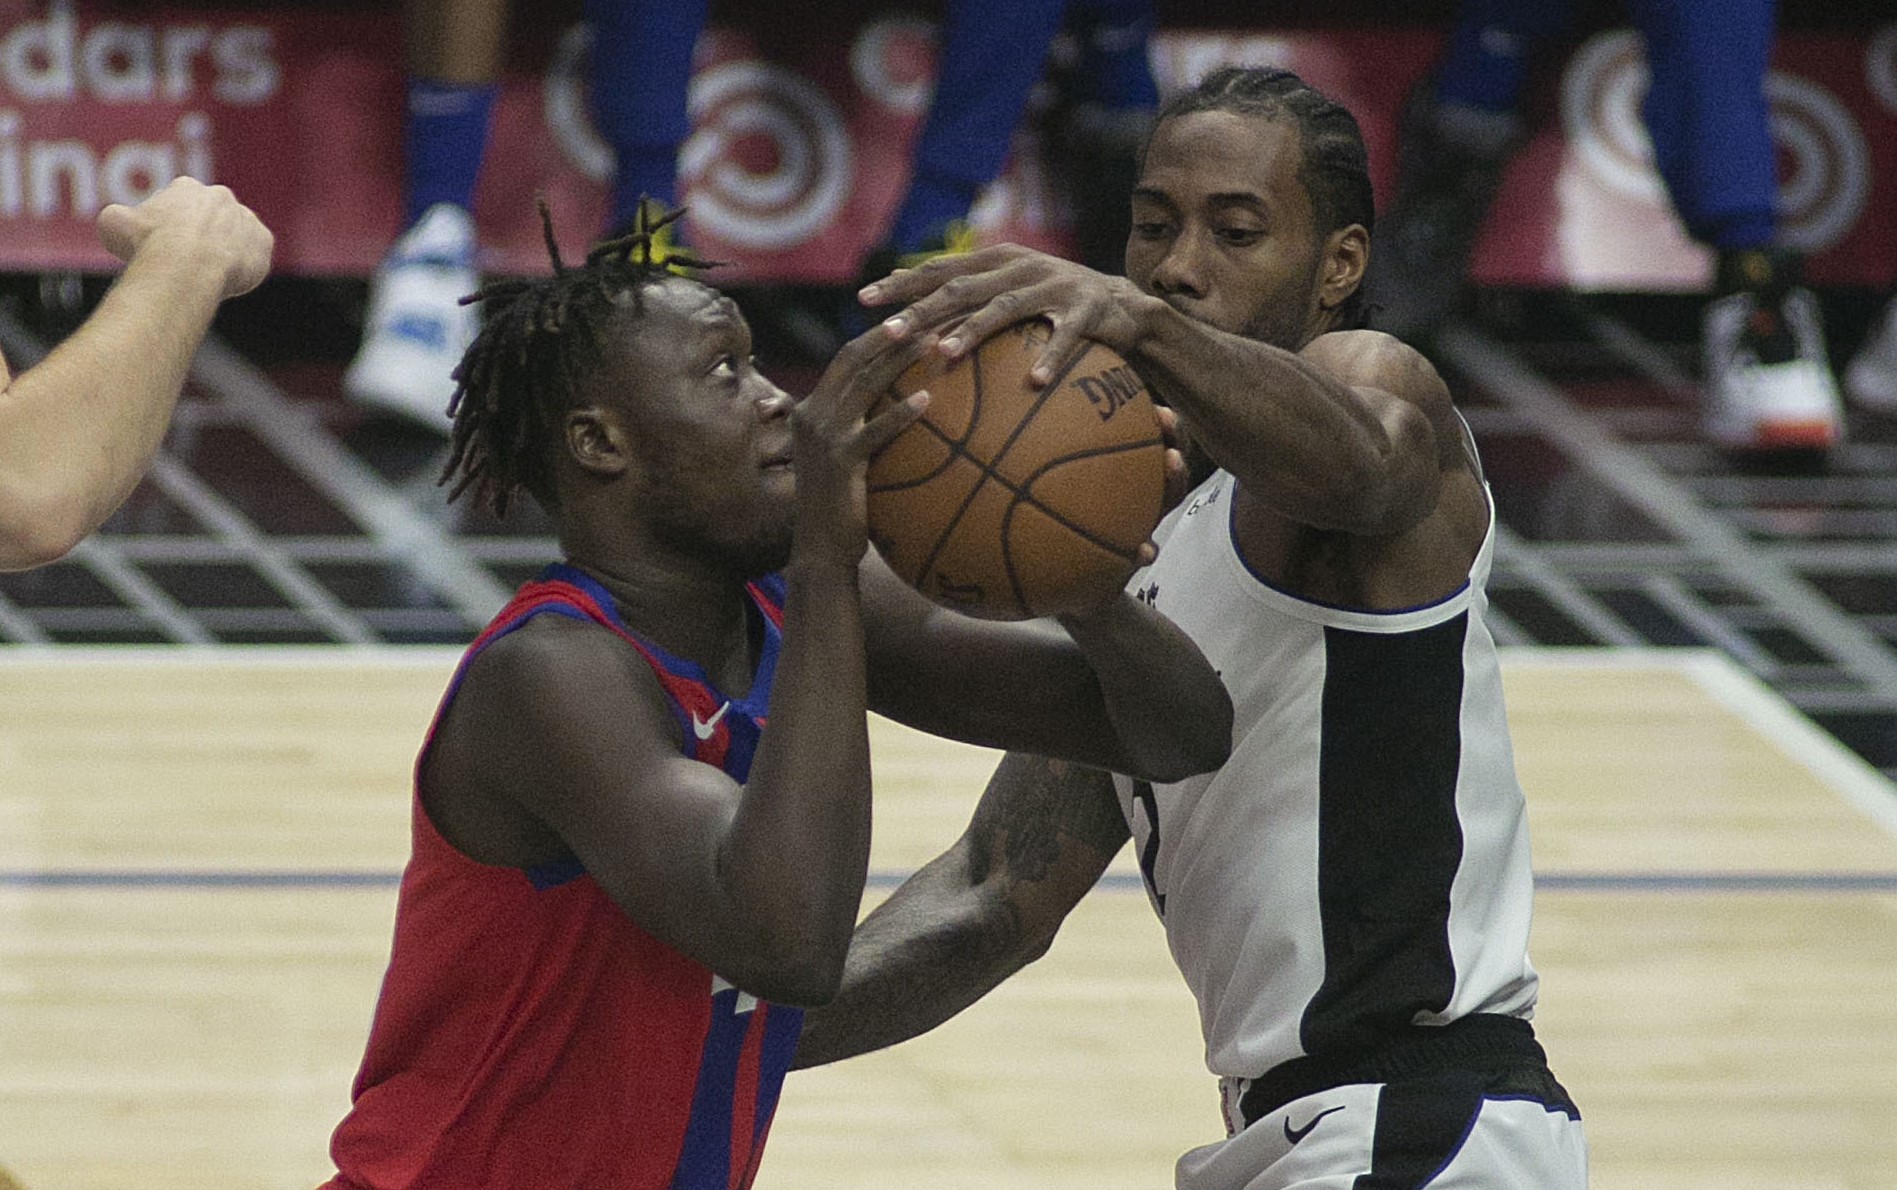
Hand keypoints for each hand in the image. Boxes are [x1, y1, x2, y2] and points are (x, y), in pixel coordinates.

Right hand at [96, 176, 273, 300]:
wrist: (186, 265)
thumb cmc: (147, 244)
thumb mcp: (114, 225)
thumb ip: (117, 219)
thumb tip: (118, 223)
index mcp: (186, 188)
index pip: (180, 204)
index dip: (172, 226)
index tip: (167, 244)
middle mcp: (220, 197)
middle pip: (212, 219)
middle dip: (203, 236)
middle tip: (191, 260)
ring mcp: (245, 218)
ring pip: (236, 236)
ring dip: (226, 250)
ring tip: (211, 272)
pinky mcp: (264, 242)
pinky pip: (257, 254)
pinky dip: (247, 266)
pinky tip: (231, 278)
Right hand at [789, 322, 932, 563]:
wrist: (821, 551)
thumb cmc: (840, 506)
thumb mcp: (842, 457)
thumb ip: (856, 427)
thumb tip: (897, 402)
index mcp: (809, 410)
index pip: (845, 358)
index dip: (877, 334)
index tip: (911, 316)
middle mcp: (811, 417)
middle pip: (852, 359)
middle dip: (888, 333)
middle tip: (924, 313)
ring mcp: (822, 439)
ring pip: (864, 386)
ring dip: (900, 360)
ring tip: (933, 344)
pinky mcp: (839, 464)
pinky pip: (874, 431)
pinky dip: (900, 413)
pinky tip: (928, 400)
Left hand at [860, 244, 1153, 386]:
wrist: (1124, 304)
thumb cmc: (1053, 305)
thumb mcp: (1007, 292)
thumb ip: (964, 296)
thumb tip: (904, 306)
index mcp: (996, 261)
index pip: (938, 268)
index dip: (901, 282)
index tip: (862, 299)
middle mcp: (1020, 267)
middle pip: (960, 287)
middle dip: (921, 309)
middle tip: (888, 333)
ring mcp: (1054, 286)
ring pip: (1004, 308)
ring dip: (972, 330)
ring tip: (945, 353)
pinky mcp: (1087, 310)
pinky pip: (1065, 337)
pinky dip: (1050, 358)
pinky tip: (1034, 382)